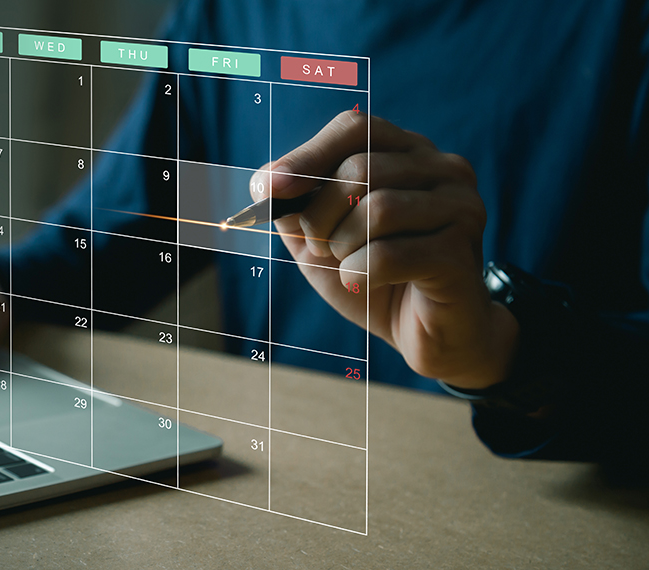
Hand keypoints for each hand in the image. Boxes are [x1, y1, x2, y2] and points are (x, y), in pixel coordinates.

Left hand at [251, 111, 517, 389]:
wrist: (427, 334)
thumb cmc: (374, 276)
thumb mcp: (321, 238)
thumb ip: (297, 207)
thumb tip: (265, 184)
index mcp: (409, 152)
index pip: (355, 128)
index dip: (306, 156)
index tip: (267, 189)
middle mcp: (443, 169)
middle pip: (360, 169)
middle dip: (319, 215)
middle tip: (316, 247)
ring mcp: (461, 208)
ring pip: (379, 208)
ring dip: (341, 245)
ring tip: (344, 264)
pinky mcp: (459, 254)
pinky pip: (390, 254)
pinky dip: (358, 272)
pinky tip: (358, 283)